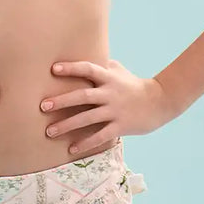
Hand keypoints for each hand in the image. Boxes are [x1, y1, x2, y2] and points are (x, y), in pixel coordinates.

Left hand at [40, 58, 173, 155]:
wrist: (160, 101)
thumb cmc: (135, 85)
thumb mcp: (120, 71)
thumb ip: (102, 65)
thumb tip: (84, 54)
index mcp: (109, 78)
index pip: (88, 69)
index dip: (71, 68)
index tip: (53, 69)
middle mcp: (110, 93)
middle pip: (83, 96)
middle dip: (62, 101)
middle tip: (43, 106)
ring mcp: (115, 111)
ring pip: (88, 118)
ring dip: (67, 125)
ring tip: (49, 131)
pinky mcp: (121, 126)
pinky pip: (100, 136)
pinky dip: (85, 143)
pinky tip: (71, 149)